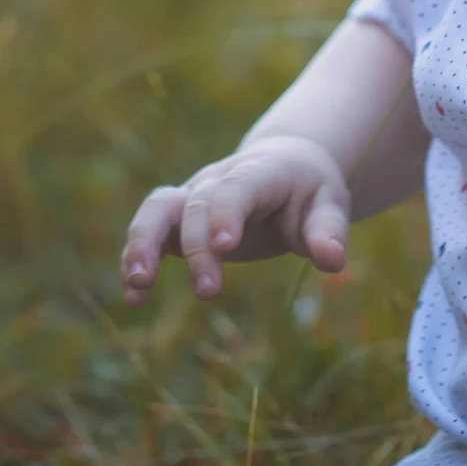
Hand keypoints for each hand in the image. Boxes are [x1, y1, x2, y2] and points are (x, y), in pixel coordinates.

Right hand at [118, 134, 351, 305]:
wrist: (285, 165)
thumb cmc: (309, 191)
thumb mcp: (330, 204)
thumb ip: (329, 231)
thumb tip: (332, 262)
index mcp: (260, 171)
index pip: (238, 186)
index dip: (227, 211)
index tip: (225, 245)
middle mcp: (219, 179)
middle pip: (198, 205)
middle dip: (198, 248)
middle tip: (210, 291)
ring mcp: (194, 196)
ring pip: (157, 208)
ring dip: (143, 243)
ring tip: (138, 285)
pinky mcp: (178, 219)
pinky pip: (149, 231)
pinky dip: (136, 259)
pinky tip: (133, 300)